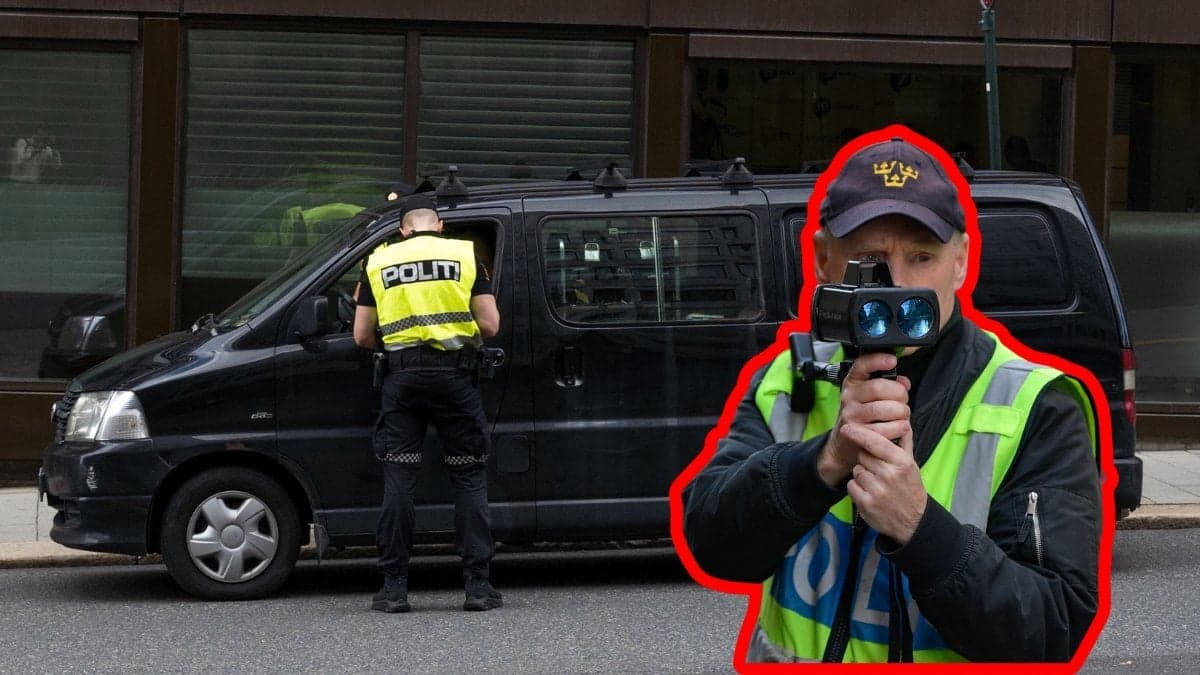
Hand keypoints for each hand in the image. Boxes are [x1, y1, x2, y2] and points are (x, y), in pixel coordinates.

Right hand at [816, 351, 911, 486]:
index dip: (877, 360)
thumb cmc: (863, 416)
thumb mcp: (871, 396)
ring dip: (901, 413)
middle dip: (899, 394)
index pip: (862, 365)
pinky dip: (898, 428)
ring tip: (901, 416)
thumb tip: (904, 382)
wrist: (845, 442)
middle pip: (879, 387)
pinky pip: (885, 429)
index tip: (891, 360)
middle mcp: (849, 396)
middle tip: (903, 401)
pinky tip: (898, 427)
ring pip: (884, 409)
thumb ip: (889, 385)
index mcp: (853, 382)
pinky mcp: (858, 433)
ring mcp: (852, 415)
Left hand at [843, 422, 926, 544]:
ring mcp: (877, 490)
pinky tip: (871, 493)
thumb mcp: (912, 465)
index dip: (858, 433)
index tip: (847, 428)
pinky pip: (851, 485)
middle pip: (863, 455)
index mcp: (901, 462)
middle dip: (867, 460)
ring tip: (878, 484)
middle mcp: (889, 475)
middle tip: (880, 471)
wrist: (913, 521)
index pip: (874, 441)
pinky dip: (857, 488)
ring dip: (863, 475)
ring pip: (856, 470)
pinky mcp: (866, 503)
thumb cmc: (910, 489)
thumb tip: (904, 422)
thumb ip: (905, 442)